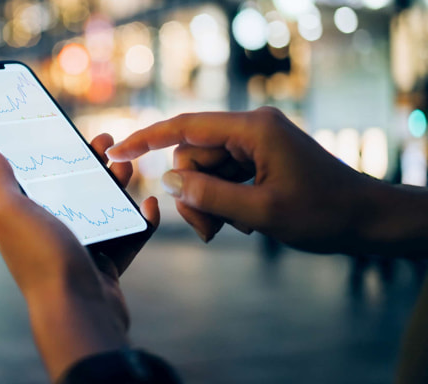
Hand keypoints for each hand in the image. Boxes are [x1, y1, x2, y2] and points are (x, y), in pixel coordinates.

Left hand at [0, 134, 159, 378]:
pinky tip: (149, 204)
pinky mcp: (104, 266)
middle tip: (108, 141)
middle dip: (90, 163)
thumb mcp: (11, 213)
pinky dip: (139, 220)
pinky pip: (126, 236)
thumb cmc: (42, 259)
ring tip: (129, 167)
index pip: (34, 177)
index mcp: (19, 220)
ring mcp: (77, 250)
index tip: (70, 131)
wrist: (79, 311)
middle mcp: (46, 234)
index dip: (51, 152)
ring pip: (101, 208)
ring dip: (116, 185)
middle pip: (71, 188)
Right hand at [107, 107, 412, 254]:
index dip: (146, 139)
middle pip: (192, 156)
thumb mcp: (260, 212)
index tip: (116, 151)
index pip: (185, 127)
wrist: (366, 219)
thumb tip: (168, 181)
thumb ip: (209, 195)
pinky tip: (244, 221)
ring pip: (205, 170)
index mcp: (253, 129)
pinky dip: (223, 200)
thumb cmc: (322, 214)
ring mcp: (255, 142)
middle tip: (209, 230)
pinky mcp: (259, 157)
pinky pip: (222, 175)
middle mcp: (251, 128)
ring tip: (232, 229)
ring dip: (209, 202)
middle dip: (193, 194)